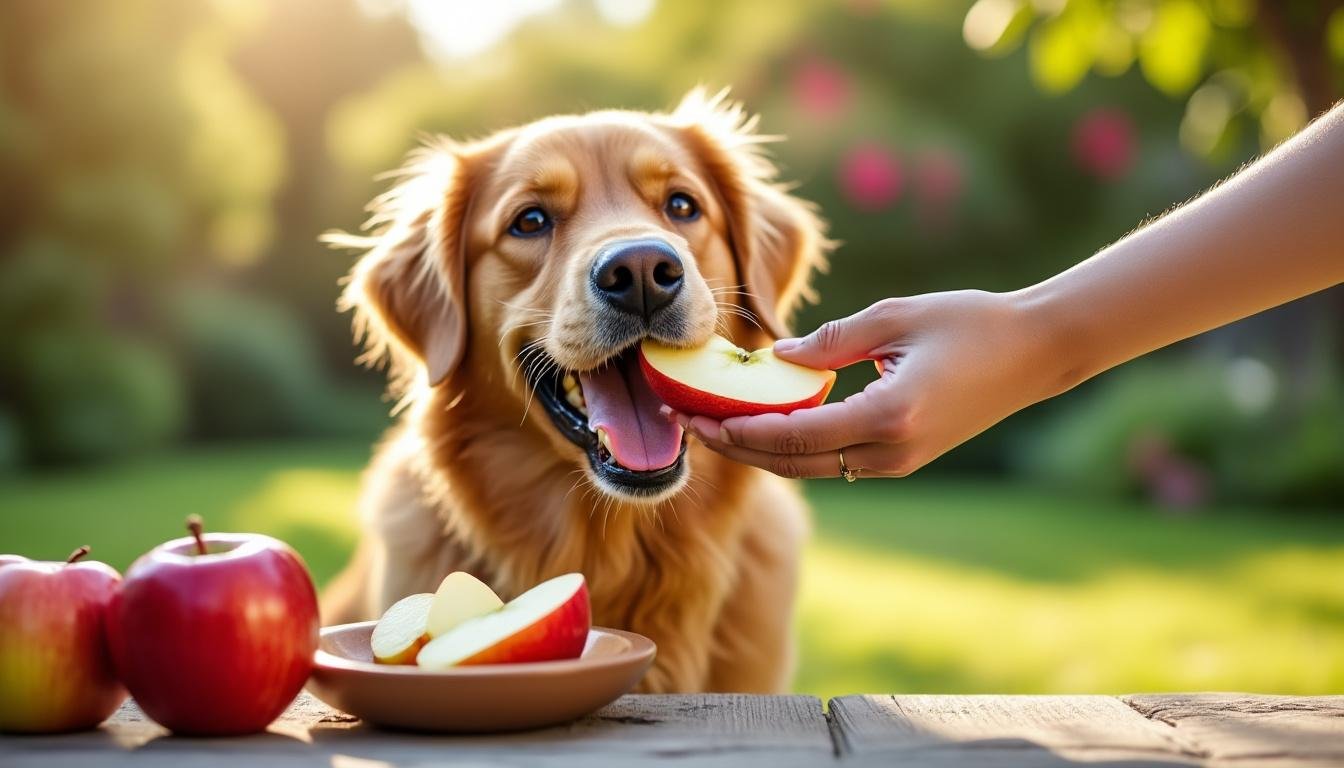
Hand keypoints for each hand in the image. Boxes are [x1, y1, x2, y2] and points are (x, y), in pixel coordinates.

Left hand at [663, 290, 1072, 478]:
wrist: (1036, 353)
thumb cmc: (971, 322)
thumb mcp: (895, 317)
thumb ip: (831, 340)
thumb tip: (775, 357)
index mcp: (889, 416)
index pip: (794, 437)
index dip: (738, 432)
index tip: (695, 419)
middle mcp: (892, 451)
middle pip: (794, 462)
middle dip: (737, 447)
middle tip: (688, 426)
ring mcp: (899, 461)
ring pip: (813, 467)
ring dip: (762, 451)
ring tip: (715, 427)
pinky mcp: (904, 458)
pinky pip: (835, 460)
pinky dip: (795, 448)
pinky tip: (765, 424)